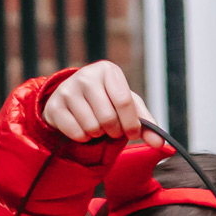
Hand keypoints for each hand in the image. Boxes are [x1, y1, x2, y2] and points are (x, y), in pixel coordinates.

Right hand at [44, 61, 162, 145]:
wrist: (73, 100)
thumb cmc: (106, 101)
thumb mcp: (128, 107)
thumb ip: (146, 124)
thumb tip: (161, 144)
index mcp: (108, 71)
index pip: (125, 101)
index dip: (131, 124)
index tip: (132, 133)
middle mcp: (86, 75)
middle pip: (108, 118)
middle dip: (114, 131)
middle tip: (111, 128)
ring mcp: (67, 90)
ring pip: (92, 127)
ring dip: (98, 134)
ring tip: (96, 125)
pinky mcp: (54, 106)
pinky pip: (76, 133)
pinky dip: (83, 138)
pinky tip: (82, 126)